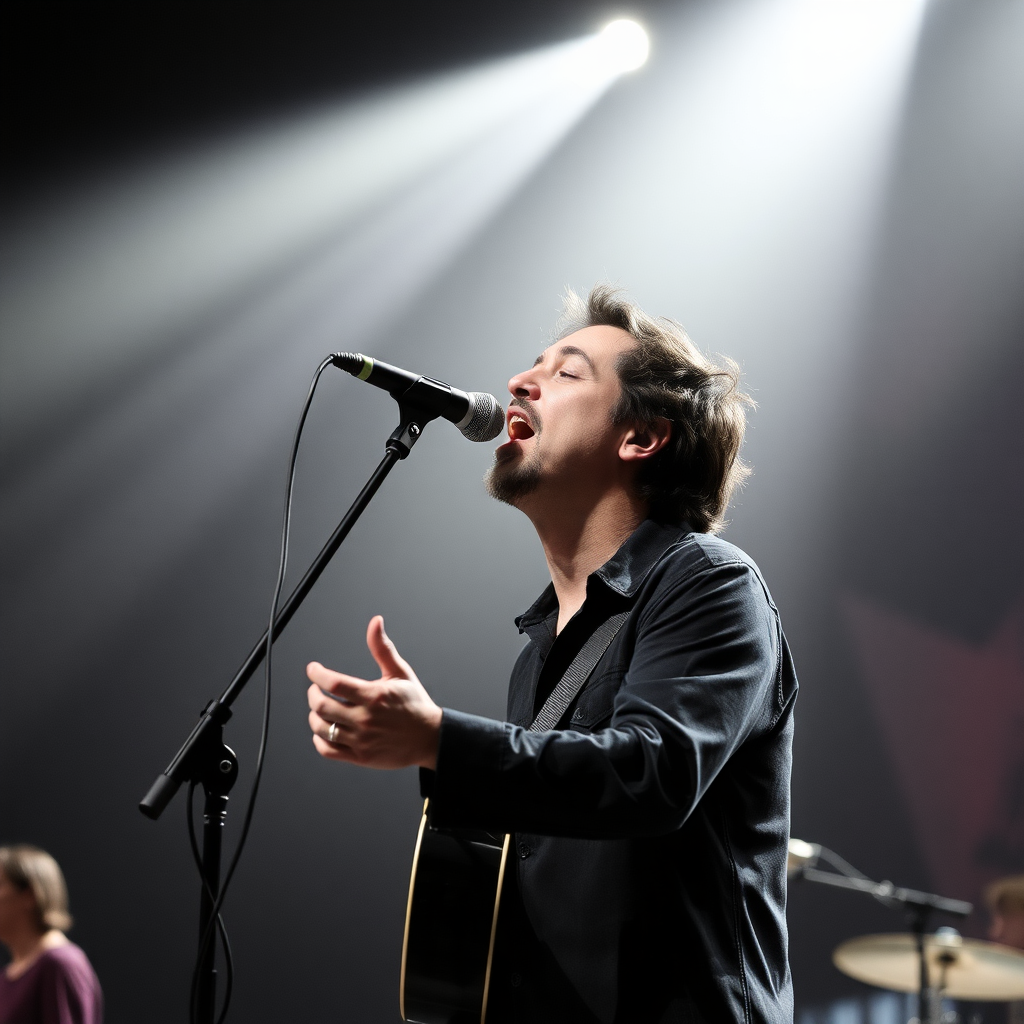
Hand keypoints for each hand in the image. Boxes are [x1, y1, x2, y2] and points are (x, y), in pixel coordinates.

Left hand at [306, 615, 440, 769]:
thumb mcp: (400, 672)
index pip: (334, 683)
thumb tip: (375, 622)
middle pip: (322, 706)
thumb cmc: (415, 704)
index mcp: (374, 696)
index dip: (317, 674)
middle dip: (312, 694)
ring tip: (320, 709)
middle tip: (315, 689)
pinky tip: (325, 730)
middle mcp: (366, 719)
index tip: (313, 669)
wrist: (430, 738)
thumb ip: (383, 648)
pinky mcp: (360, 757)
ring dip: (314, 716)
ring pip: (322, 728)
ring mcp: (362, 740)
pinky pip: (328, 750)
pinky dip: (319, 740)